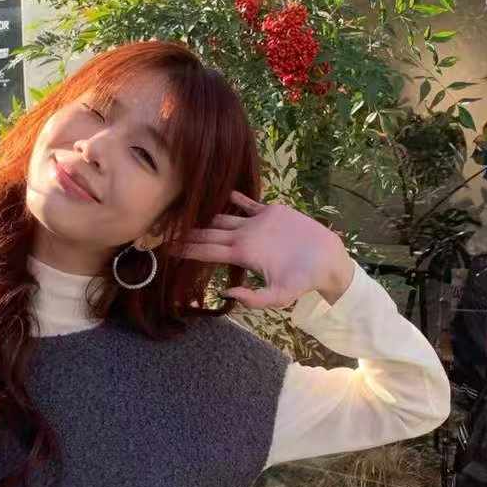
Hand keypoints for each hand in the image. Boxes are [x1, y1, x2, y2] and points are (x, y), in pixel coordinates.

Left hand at [178, 191, 354, 308]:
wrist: (326, 261)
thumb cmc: (304, 281)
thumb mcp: (280, 297)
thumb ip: (255, 299)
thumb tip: (226, 294)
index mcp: (242, 255)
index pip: (206, 251)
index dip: (185, 248)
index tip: (164, 247)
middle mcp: (244, 238)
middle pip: (207, 233)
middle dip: (185, 230)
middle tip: (159, 224)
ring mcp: (255, 224)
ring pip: (223, 215)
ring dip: (204, 210)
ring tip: (182, 203)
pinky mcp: (270, 212)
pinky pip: (247, 202)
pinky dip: (233, 195)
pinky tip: (218, 187)